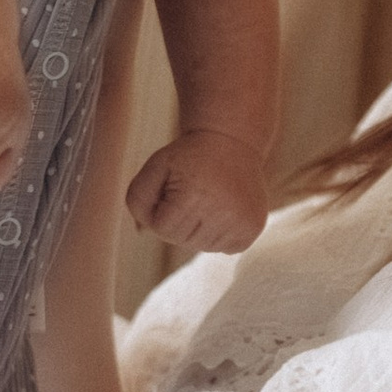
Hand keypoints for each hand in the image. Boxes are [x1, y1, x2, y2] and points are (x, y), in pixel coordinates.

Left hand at [125, 127, 267, 253]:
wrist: (231, 142)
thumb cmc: (188, 156)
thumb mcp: (156, 167)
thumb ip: (138, 199)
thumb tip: (141, 232)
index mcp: (196, 195)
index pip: (163, 229)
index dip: (160, 213)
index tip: (170, 192)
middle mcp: (223, 211)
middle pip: (182, 241)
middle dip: (178, 223)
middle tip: (189, 195)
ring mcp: (242, 222)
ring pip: (203, 247)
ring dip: (198, 230)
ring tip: (206, 201)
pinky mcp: (253, 228)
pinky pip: (225, 249)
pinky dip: (218, 235)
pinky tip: (221, 211)